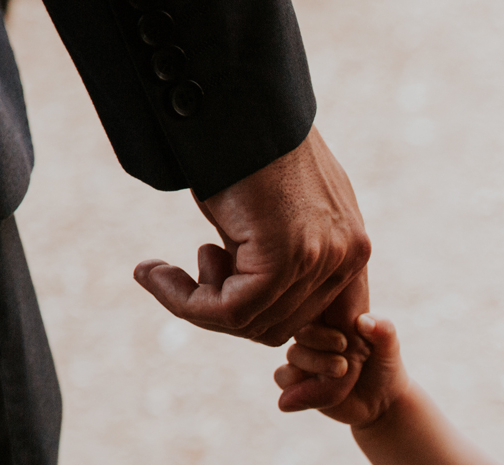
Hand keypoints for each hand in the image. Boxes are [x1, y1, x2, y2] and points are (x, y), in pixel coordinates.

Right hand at [133, 124, 369, 372]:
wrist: (229, 97)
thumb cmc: (240, 146)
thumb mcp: (273, 212)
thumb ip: (279, 258)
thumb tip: (252, 304)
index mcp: (350, 245)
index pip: (323, 320)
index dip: (272, 328)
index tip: (219, 310)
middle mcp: (347, 255)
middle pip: (280, 325)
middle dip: (224, 313)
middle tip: (187, 275)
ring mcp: (322, 257)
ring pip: (252, 322)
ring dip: (196, 305)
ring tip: (164, 271)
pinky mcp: (287, 256)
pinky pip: (230, 309)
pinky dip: (183, 301)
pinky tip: (153, 272)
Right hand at [276, 313, 406, 426]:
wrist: (381, 401)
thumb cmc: (383, 366)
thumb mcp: (389, 347)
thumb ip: (383, 330)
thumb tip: (364, 321)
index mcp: (330, 319)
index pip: (312, 307)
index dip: (325, 321)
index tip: (345, 338)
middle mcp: (312, 336)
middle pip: (301, 331)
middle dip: (320, 341)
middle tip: (345, 353)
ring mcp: (303, 358)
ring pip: (294, 354)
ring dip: (315, 363)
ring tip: (342, 371)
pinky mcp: (296, 382)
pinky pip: (282, 377)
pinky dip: (297, 384)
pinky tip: (318, 389)